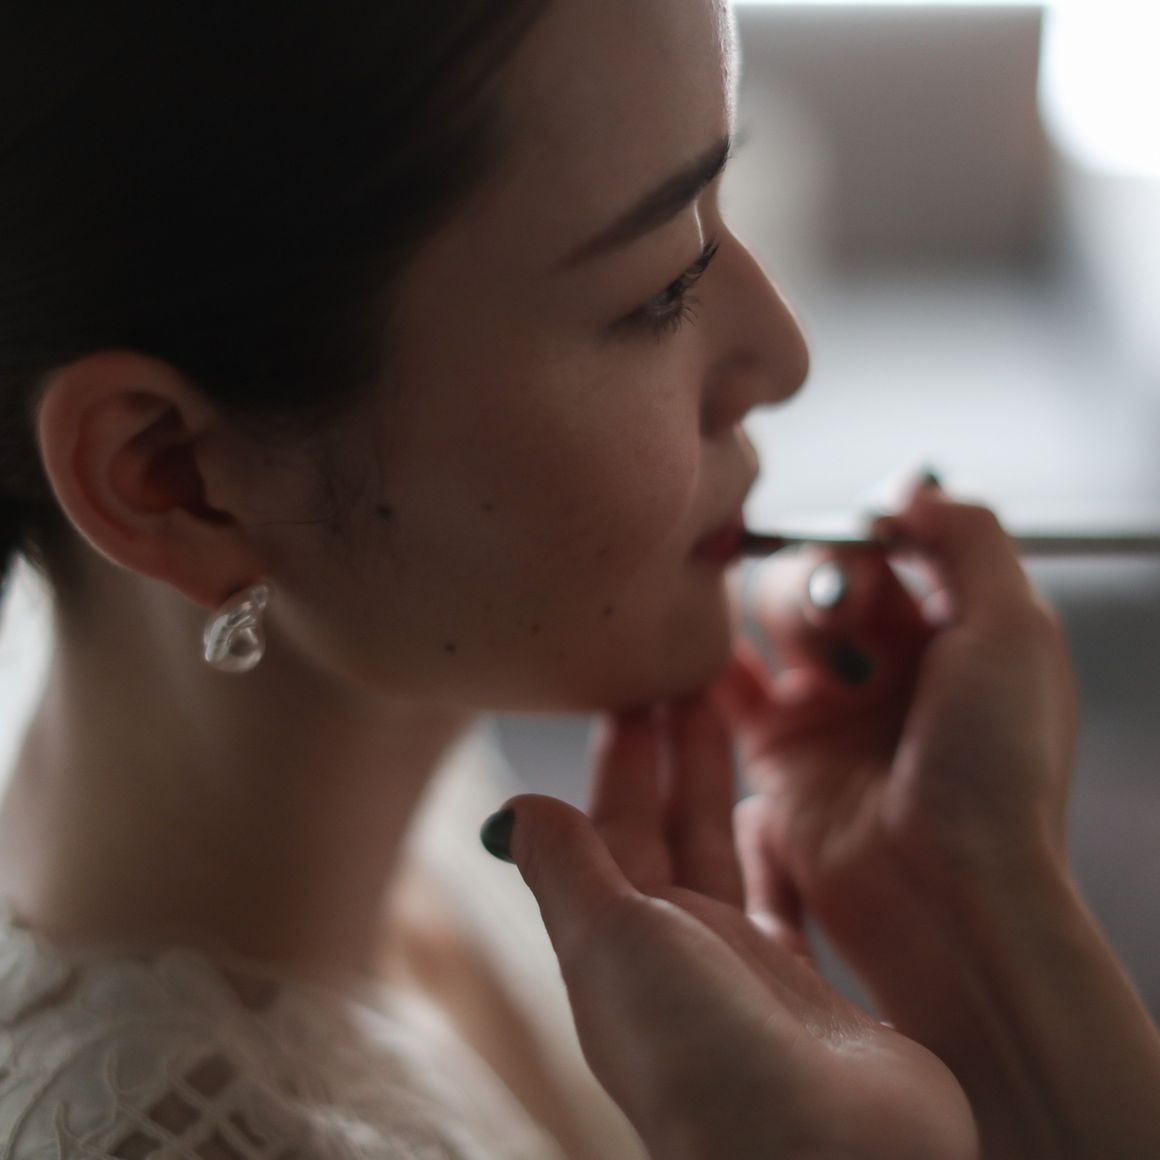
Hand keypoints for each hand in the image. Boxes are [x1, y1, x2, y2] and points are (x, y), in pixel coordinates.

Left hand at [490, 697, 977, 1159]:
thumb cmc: (701, 1055)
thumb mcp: (611, 946)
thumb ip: (566, 870)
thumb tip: (511, 807)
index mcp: (618, 940)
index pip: (610, 822)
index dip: (618, 755)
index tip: (626, 681)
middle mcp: (676, 954)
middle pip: (666, 826)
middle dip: (667, 750)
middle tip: (681, 669)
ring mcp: (745, 974)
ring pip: (722, 851)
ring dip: (716, 784)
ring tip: (724, 711)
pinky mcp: (813, 994)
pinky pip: (785, 901)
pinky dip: (777, 855)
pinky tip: (773, 810)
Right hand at [709, 480, 1077, 1060]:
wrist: (944, 893)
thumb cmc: (994, 769)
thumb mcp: (1014, 632)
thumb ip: (969, 539)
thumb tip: (907, 486)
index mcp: (957, 635)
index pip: (896, 548)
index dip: (873, 534)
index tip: (865, 541)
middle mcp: (892, 665)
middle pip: (832, 574)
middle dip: (833, 579)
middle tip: (846, 616)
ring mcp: (832, 705)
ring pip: (779, 615)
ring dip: (786, 610)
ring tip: (818, 656)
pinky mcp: (777, 748)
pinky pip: (726, 682)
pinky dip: (712, 656)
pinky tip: (713, 643)